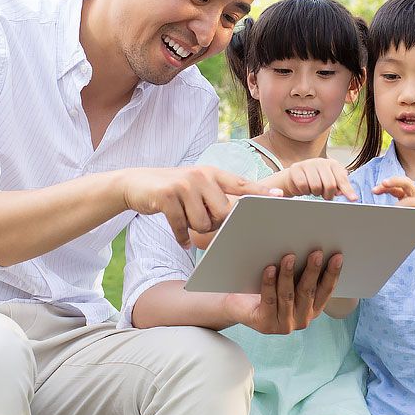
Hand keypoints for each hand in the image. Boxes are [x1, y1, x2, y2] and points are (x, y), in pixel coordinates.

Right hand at [121, 166, 279, 246]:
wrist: (134, 183)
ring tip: (186, 221)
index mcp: (212, 173)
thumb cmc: (172, 190)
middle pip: (224, 213)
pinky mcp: (166, 197)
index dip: (261, 191)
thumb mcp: (196, 186)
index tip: (280, 197)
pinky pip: (182, 227)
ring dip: (196, 230)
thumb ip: (216, 196)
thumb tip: (237, 217)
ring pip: (203, 223)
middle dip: (216, 224)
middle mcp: (200, 176)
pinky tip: (182, 241)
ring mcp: (183, 185)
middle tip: (202, 221)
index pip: (242, 184)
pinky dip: (181, 237)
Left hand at [223, 250, 342, 333]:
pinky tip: (270, 269)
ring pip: (288, 296)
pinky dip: (269, 283)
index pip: (326, 291)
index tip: (337, 256)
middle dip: (313, 271)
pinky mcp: (266, 324)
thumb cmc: (267, 290)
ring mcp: (284, 324)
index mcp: (312, 309)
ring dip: (289, 274)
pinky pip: (269, 300)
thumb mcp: (289, 281)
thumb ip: (300, 272)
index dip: (332, 273)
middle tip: (316, 253)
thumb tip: (309, 246)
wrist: (239, 307)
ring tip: (289, 257)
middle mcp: (302, 319)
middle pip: (308, 292)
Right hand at [269, 158, 358, 200]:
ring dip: (315, 193)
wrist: (294, 177)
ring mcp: (307, 164)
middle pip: (330, 184)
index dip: (347, 189)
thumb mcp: (329, 181)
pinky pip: (303, 185)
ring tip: (313, 190)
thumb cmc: (315, 180)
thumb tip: (345, 193)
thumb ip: (338, 186)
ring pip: (315, 186)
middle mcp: (321, 161)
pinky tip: (304, 188)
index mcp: (332, 164)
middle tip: (325, 196)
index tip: (353, 199)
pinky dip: (304, 191)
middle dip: (328, 194)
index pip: (341, 178)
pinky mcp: (296, 168)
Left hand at [373, 176, 414, 239]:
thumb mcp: (409, 213)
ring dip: (402, 205)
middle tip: (383, 183)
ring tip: (393, 211)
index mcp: (410, 194)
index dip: (386, 186)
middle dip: (394, 181)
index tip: (374, 190)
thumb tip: (380, 216)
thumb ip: (398, 211)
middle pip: (406, 182)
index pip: (397, 186)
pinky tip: (408, 222)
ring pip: (412, 200)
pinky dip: (413, 217)